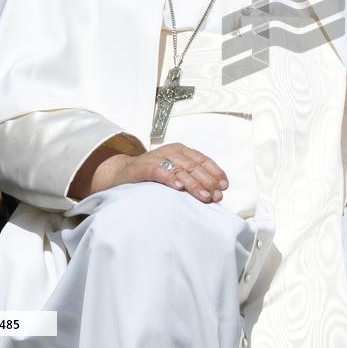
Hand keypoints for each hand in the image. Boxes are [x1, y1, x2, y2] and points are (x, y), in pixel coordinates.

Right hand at [88, 143, 227, 203]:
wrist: (122, 172)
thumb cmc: (151, 174)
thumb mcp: (174, 171)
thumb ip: (190, 177)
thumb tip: (213, 191)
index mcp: (182, 151)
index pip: (203, 160)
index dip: (215, 172)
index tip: (224, 186)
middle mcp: (171, 151)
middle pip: (194, 166)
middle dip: (208, 182)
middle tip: (217, 196)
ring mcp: (158, 158)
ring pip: (181, 170)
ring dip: (194, 184)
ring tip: (205, 197)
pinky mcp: (144, 167)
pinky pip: (159, 172)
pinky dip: (170, 179)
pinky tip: (178, 187)